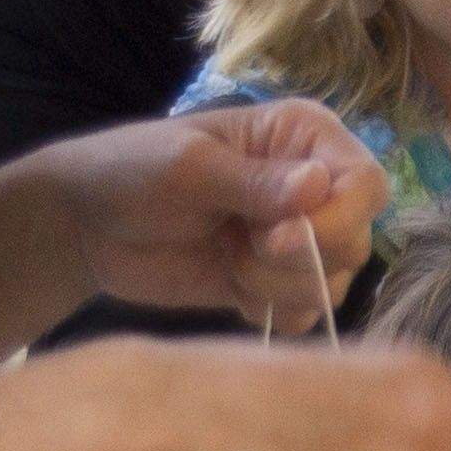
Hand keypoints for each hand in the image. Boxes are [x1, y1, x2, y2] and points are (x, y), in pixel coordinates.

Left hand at [51, 103, 382, 328]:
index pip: (365, 182)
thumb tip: (318, 185)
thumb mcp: (186, 168)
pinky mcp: (279, 281)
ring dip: (278, 285)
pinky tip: (233, 291)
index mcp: (305, 139)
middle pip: (358, 238)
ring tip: (227, 263)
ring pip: (335, 281)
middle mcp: (316, 187)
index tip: (277, 237)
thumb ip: (253, 182)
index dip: (338, 218)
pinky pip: (308, 312)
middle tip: (240, 249)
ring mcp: (301, 238)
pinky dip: (273, 311)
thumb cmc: (129, 170)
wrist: (85, 225)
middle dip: (299, 258)